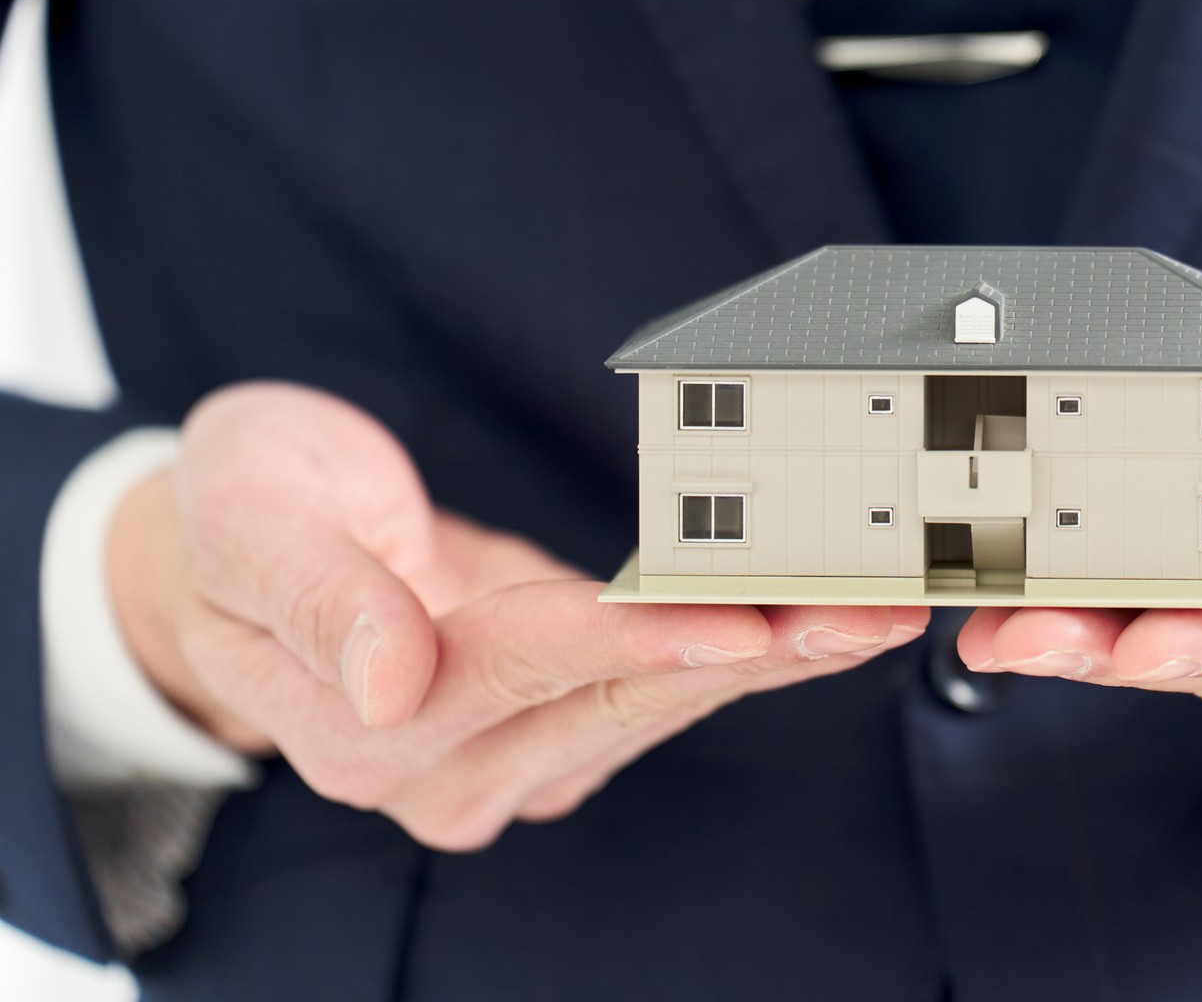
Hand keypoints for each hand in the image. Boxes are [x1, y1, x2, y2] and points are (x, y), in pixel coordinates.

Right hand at [108, 381, 926, 849]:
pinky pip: (661, 688)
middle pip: (621, 700)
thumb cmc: (243, 509)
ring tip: (880, 608)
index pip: (520, 670)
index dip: (631, 643)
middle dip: (754, 652)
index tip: (740, 620)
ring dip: (776, 657)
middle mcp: (444, 769)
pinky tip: (819, 615)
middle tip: (872, 607)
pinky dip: (743, 649)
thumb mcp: (248, 520)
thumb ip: (317, 598)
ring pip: (661, 705)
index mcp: (360, 726)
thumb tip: (391, 680)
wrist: (247, 537)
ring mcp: (507, 758)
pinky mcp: (553, 727)